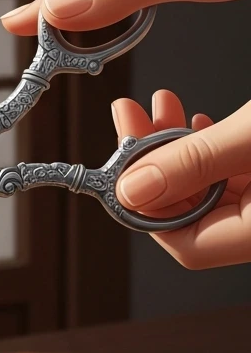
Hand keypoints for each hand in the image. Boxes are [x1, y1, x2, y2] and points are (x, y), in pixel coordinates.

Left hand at [111, 90, 250, 268]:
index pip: (186, 245)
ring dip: (179, 149)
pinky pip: (231, 177)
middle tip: (131, 120)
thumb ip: (196, 162)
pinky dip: (209, 151)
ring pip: (210, 189)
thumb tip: (133, 189)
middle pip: (193, 213)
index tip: (122, 166)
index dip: (147, 208)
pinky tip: (196, 122)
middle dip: (157, 165)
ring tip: (159, 107)